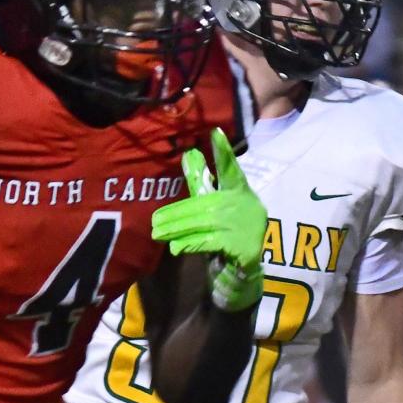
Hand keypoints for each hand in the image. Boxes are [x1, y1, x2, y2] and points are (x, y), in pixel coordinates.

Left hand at [151, 129, 267, 311]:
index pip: (231, 169)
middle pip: (204, 205)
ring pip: (204, 224)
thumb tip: (188, 154)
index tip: (215, 133)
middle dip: (177, 214)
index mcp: (240, 190)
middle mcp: (247, 205)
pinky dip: (191, 245)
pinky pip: (210, 243)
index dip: (224, 152)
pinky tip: (176, 248)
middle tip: (155, 222)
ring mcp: (248, 226)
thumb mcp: (214, 205)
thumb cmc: (226, 231)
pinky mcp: (245, 247)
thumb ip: (202, 183)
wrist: (243, 269)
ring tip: (158, 234)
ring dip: (178, 230)